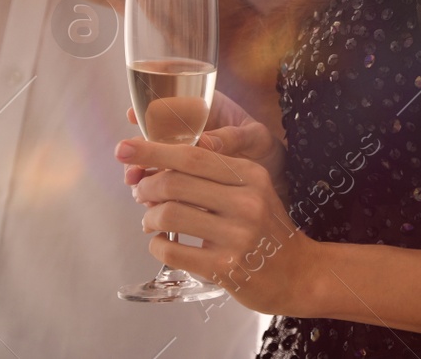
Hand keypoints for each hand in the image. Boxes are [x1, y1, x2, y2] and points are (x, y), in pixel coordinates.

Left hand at [117, 135, 313, 315]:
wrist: (296, 272)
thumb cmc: (265, 228)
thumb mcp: (253, 190)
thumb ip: (215, 175)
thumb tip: (158, 167)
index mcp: (251, 175)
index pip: (193, 154)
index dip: (152, 150)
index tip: (124, 149)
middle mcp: (246, 201)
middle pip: (175, 182)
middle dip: (146, 186)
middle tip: (140, 193)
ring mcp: (236, 236)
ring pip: (168, 215)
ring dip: (149, 218)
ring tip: (151, 222)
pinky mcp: (224, 268)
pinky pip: (170, 250)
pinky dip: (156, 245)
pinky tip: (162, 243)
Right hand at [125, 90, 286, 199]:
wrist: (271, 173)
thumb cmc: (264, 146)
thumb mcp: (255, 137)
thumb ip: (231, 137)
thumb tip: (205, 143)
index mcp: (205, 105)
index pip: (171, 99)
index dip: (147, 105)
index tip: (131, 115)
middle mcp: (188, 126)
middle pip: (153, 133)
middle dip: (138, 146)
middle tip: (128, 158)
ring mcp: (182, 151)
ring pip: (152, 158)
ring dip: (140, 170)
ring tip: (135, 184)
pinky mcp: (181, 175)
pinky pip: (161, 179)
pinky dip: (152, 190)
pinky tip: (148, 201)